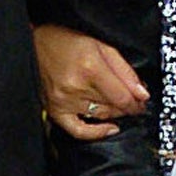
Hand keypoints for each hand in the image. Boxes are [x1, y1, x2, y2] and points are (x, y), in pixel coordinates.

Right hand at [34, 24, 149, 142]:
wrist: (34, 44)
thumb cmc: (65, 41)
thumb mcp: (101, 46)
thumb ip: (124, 70)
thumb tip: (141, 93)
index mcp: (90, 67)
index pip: (123, 97)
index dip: (137, 102)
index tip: (142, 101)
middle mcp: (76, 87)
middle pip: (113, 107)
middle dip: (127, 104)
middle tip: (132, 99)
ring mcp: (64, 101)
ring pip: (100, 116)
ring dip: (114, 113)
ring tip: (117, 104)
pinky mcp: (55, 110)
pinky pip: (78, 131)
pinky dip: (96, 133)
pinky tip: (108, 128)